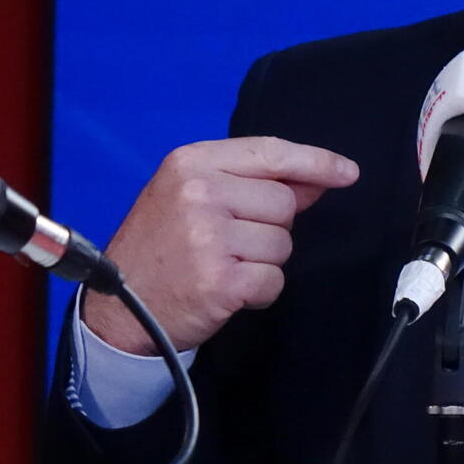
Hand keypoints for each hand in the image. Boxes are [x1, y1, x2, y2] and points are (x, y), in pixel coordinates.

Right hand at [82, 136, 358, 353]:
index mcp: (191, 163)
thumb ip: (250, 184)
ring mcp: (210, 237)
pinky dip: (260, 291)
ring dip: (264, 262)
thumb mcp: (190, 198)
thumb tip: (317, 181)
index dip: (316, 162)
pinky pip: (274, 280)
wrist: (116, 310)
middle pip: (284, 202)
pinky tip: (228, 291)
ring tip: (223, 267)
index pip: (270, 153)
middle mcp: (200, 193)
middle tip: (230, 243)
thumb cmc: (159, 248)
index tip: (347, 172)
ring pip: (283, 243)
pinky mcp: (221, 280)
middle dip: (270, 226)